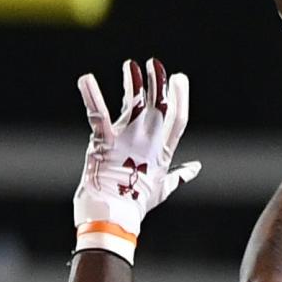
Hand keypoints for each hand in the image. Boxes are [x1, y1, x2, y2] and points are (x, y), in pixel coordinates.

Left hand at [73, 57, 200, 261]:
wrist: (113, 217)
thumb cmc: (136, 205)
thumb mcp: (163, 189)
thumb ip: (179, 175)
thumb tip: (195, 168)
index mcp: (163, 152)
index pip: (178, 118)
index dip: (180, 97)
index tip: (179, 78)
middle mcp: (148, 142)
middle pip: (158, 104)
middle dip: (158, 82)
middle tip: (156, 64)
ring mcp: (127, 140)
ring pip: (132, 102)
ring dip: (132, 81)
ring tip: (130, 65)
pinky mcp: (105, 142)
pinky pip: (99, 113)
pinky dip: (91, 95)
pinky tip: (85, 79)